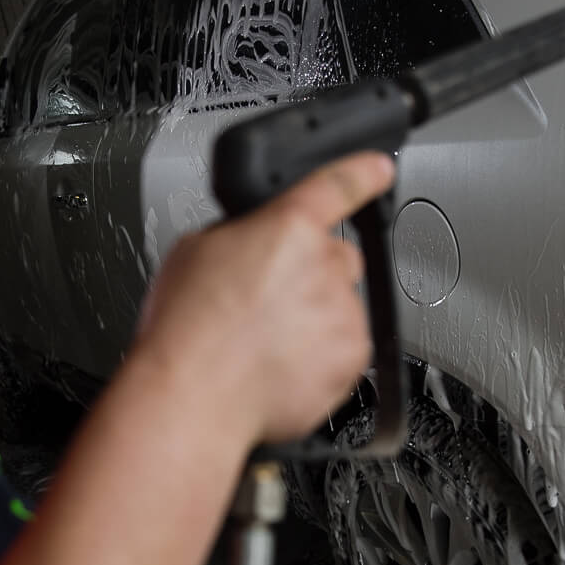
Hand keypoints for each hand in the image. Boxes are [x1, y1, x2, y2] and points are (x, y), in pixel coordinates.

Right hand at [135, 150, 394, 445]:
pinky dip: (320, 358)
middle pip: (337, 258)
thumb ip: (242, 235)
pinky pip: (344, 349)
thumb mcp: (195, 251)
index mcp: (288, 228)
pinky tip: (279, 366)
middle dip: (311, 274)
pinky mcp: (352, 359)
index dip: (362, 173)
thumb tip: (253, 241)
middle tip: (268, 302)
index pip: (338, 185)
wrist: (193, 396)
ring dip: (313, 319)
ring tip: (264, 343)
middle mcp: (325, 266)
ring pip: (340, 306)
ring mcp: (343, 314)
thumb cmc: (186, 329)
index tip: (379, 168)